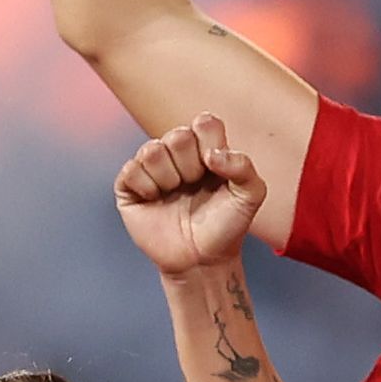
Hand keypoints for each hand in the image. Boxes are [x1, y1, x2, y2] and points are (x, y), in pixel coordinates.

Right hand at [115, 118, 265, 276]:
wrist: (202, 259)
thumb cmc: (227, 226)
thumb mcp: (251, 196)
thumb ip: (243, 167)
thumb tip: (212, 154)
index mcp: (206, 148)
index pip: (204, 122)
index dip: (210, 144)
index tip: (216, 169)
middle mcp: (177, 154)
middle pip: (177, 135)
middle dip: (191, 166)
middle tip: (195, 186)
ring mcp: (152, 168)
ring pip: (152, 149)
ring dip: (169, 177)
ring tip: (176, 194)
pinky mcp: (129, 186)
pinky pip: (131, 169)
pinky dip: (147, 188)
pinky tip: (155, 201)